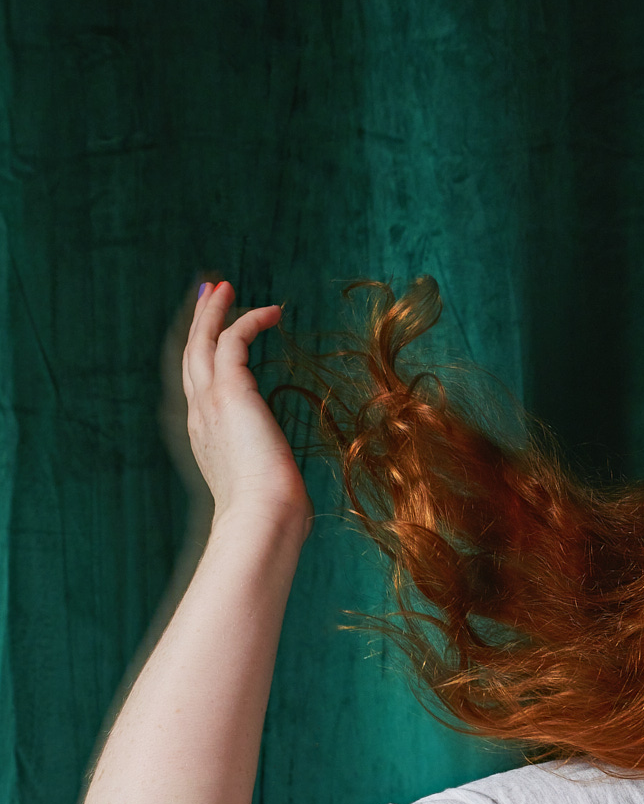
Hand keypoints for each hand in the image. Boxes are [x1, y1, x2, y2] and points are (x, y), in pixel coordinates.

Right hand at [181, 279, 310, 533]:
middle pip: (191, 357)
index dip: (205, 359)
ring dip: (212, 311)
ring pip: (201, 342)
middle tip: (209, 294)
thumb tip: (293, 496)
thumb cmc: (270, 514)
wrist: (260, 516)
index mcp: (206, 437)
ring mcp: (209, 402)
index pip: (199, 387)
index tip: (216, 339)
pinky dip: (249, 320)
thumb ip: (271, 480)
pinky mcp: (230, 390)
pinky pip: (233, 340)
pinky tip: (273, 312)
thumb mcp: (266, 489)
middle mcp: (200, 415)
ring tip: (223, 287)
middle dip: (199, 323)